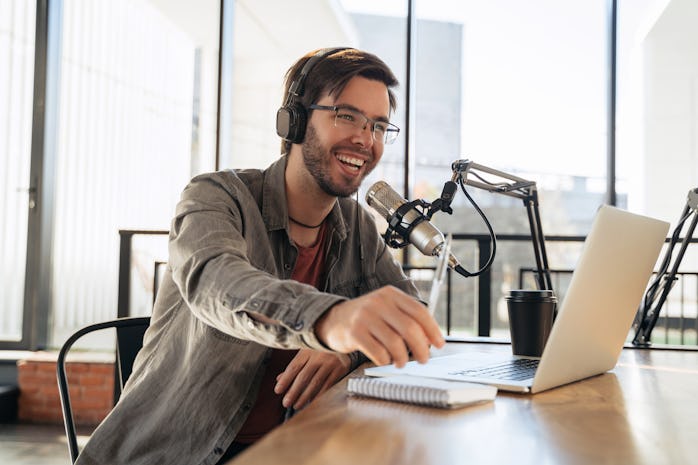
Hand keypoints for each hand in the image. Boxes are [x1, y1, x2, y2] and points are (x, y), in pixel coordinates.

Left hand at [274, 349, 351, 409]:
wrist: (344, 338)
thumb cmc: (321, 348)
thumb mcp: (307, 352)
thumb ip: (295, 366)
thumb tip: (279, 379)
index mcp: (307, 350)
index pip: (294, 367)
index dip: (285, 380)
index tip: (278, 391)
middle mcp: (318, 356)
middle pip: (303, 376)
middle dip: (293, 391)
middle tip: (286, 402)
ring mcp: (330, 362)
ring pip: (315, 383)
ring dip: (305, 396)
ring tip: (297, 405)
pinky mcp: (340, 369)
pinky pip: (328, 385)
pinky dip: (319, 395)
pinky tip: (312, 401)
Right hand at [315, 286, 444, 367]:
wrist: (334, 319)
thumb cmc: (367, 318)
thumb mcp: (387, 310)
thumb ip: (407, 319)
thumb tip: (430, 341)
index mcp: (391, 294)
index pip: (419, 312)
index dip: (432, 330)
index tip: (439, 344)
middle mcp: (379, 302)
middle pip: (410, 328)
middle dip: (421, 348)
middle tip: (424, 359)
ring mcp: (365, 317)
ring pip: (395, 343)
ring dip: (403, 358)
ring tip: (402, 362)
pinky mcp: (355, 333)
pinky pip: (378, 352)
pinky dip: (386, 360)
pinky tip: (385, 359)